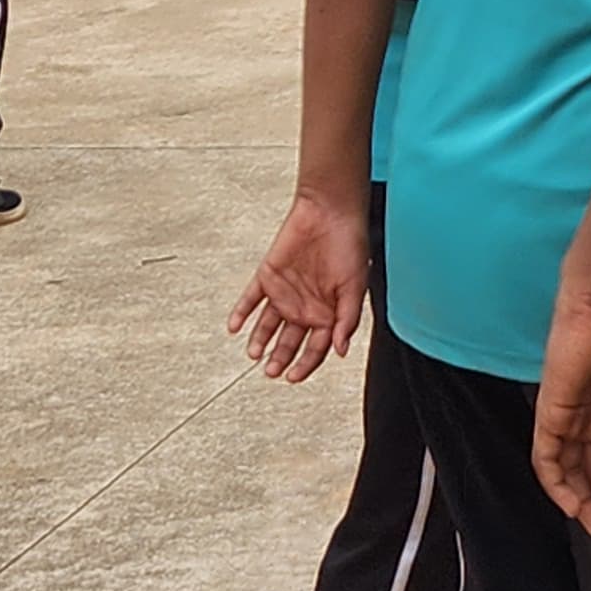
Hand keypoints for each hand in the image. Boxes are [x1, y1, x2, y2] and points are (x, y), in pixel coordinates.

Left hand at [227, 190, 370, 382]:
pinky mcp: (268, 276)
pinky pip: (250, 299)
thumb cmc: (350, 245)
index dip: (306, 364)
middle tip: (271, 371)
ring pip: (268, 325)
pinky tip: (235, 326)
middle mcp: (305, 305)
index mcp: (328, 311)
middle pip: (289, 340)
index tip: (294, 377)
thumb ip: (347, 320)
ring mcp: (284, 292)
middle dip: (281, 358)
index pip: (316, 347)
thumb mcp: (355, 287)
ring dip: (260, 340)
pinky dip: (241, 313)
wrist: (329, 212)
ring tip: (254, 354)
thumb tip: (340, 350)